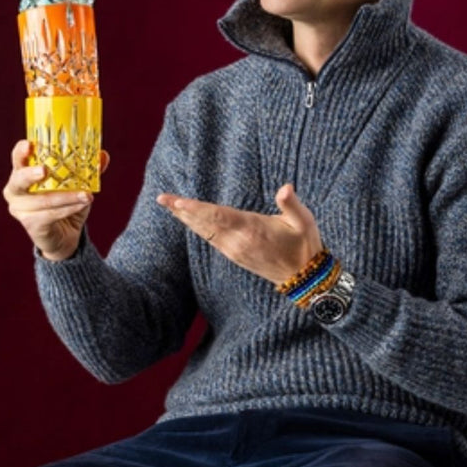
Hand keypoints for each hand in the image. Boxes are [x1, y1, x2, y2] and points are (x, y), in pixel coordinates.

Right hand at [3, 140, 109, 260]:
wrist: (65, 236)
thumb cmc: (66, 203)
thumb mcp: (77, 184)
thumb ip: (88, 169)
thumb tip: (103, 155)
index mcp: (24, 174)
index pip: (18, 159)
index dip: (21, 151)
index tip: (29, 144)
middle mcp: (16, 190)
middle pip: (18, 180)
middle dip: (30, 174)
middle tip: (44, 170)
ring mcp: (20, 209)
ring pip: (43, 200)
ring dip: (67, 196)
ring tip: (87, 195)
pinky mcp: (31, 224)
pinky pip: (50, 215)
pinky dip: (68, 209)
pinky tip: (82, 205)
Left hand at [156, 184, 321, 284]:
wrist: (304, 277)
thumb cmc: (304, 244)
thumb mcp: (304, 221)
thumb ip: (292, 204)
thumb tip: (285, 188)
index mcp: (252, 230)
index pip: (218, 216)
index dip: (197, 209)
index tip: (178, 202)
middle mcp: (238, 242)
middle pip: (204, 223)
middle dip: (182, 211)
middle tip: (162, 198)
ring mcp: (234, 250)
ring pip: (204, 232)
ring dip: (186, 219)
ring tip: (169, 205)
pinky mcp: (234, 255)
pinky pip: (210, 239)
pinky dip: (197, 228)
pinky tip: (189, 221)